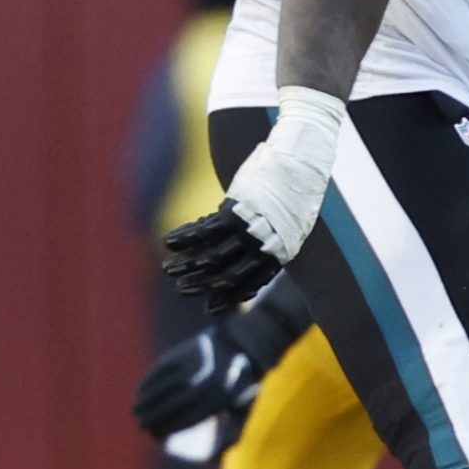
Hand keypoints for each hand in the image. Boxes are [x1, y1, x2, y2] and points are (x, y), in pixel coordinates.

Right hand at [132, 306, 295, 438]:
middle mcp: (208, 382)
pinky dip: (148, 382)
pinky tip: (139, 392)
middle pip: (172, 405)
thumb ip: (232, 437)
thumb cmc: (240, 385)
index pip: (188, 420)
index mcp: (221, 399)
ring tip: (136, 412)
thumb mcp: (243, 411)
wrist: (242, 346)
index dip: (168, 431)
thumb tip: (210, 462)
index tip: (157, 437)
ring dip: (145, 401)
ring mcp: (195, 365)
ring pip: (163, 387)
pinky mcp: (185, 352)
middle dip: (152, 419)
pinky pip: (161, 370)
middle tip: (142, 426)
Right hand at [162, 89, 342, 310]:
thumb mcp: (288, 220)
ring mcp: (250, 230)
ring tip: (168, 269)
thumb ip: (272, 237)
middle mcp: (265, 246)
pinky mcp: (236, 212)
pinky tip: (169, 241)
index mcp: (280, 252)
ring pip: (213, 257)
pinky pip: (205, 231)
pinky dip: (186, 237)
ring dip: (187, 265)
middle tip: (181, 291)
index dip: (230, 297)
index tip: (210, 307)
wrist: (300, 161)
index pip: (252, 283)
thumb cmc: (294, 187)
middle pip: (228, 275)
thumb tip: (257, 247)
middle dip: (203, 285)